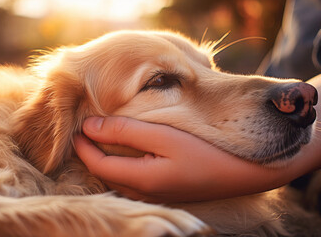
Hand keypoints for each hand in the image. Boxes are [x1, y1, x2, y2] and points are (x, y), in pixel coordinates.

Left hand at [74, 72, 320, 202]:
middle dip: (90, 153)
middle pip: (105, 173)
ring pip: (117, 177)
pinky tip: (126, 151)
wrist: (244, 174)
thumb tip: (91, 126)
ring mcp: (154, 194)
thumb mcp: (164, 136)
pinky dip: (121, 164)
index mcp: (140, 179)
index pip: (97, 164)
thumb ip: (126, 132)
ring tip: (101, 137)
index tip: (76, 126)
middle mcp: (143, 192)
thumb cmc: (206, 151)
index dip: (82, 146)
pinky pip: (131, 179)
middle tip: (84, 130)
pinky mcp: (163, 190)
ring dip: (105, 158)